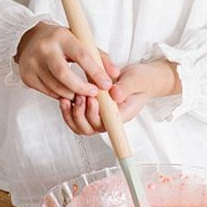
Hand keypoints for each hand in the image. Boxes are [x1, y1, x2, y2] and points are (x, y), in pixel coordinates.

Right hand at [14, 22, 118, 99]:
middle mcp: (44, 49)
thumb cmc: (61, 41)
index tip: (106, 84)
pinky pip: (47, 91)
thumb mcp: (80, 42)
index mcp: (62, 37)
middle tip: (93, 94)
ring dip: (71, 94)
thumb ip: (100, 57)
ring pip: (55, 87)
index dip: (95, 72)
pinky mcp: (26, 76)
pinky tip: (66, 92)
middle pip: (64, 75)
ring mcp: (32, 63)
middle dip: (81, 88)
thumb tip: (114, 75)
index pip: (81, 56)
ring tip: (81, 94)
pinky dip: (60, 95)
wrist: (29, 39)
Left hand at [59, 59, 180, 134]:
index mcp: (122, 115)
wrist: (140, 78)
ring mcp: (100, 116)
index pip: (105, 125)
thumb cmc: (141, 80)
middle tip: (81, 96)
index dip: (95, 116)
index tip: (93, 101)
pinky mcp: (91, 109)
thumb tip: (114, 94)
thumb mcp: (136, 80)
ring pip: (80, 125)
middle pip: (90, 128)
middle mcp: (109, 119)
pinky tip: (66, 98)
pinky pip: (76, 117)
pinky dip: (68, 110)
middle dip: (81, 113)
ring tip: (72, 97)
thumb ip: (126, 87)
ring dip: (73, 113)